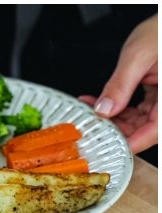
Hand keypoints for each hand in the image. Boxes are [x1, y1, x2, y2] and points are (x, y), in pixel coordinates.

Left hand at [79, 14, 157, 153]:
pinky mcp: (158, 94)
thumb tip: (104, 109)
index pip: (154, 131)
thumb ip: (120, 85)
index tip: (109, 148)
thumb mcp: (137, 57)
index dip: (132, 143)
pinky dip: (119, 107)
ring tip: (89, 112)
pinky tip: (98, 103)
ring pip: (140, 120)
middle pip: (145, 128)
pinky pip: (139, 108)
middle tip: (90, 126)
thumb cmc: (160, 32)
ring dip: (113, 119)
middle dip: (116, 129)